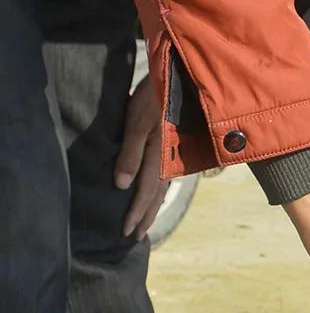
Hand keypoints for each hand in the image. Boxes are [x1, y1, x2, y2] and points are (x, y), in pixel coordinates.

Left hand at [115, 75, 167, 239]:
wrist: (185, 76)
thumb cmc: (155, 96)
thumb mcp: (136, 122)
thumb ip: (130, 154)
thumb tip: (121, 186)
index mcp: (160, 158)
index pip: (145, 194)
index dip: (135, 214)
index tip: (125, 232)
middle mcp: (171, 160)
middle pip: (158, 196)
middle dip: (146, 217)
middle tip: (136, 236)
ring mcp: (178, 154)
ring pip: (165, 188)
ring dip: (154, 206)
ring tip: (146, 220)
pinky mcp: (180, 146)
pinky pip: (169, 176)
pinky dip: (161, 190)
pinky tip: (156, 191)